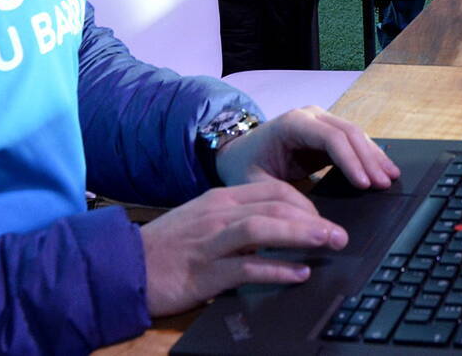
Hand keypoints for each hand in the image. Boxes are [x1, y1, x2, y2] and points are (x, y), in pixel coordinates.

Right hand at [140, 180, 346, 315]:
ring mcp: (211, 242)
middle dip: (314, 217)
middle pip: (276, 204)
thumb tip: (279, 227)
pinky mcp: (204, 272)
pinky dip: (277, 268)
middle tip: (340, 233)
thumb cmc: (166, 248)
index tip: (324, 219)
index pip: (274, 190)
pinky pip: (247, 266)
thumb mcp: (203, 222)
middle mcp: (219, 214)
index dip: (306, 202)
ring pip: (265, 228)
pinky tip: (299, 273)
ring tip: (330, 244)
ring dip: (303, 234)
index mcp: (221, 199)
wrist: (121, 267)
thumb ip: (237, 220)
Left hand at [215, 106, 400, 189]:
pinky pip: (353, 142)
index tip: (365, 184)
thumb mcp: (253, 185)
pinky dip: (368, 156)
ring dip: (374, 156)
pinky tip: (383, 170)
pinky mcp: (327, 133)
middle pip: (349, 132)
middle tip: (386, 183)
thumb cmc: (243, 167)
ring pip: (356, 134)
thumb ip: (281, 200)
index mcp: (292, 123)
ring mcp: (321, 121)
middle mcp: (310, 115)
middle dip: (369, 159)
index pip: (331, 138)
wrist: (237, 152)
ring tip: (392, 177)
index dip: (351, 161)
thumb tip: (313, 221)